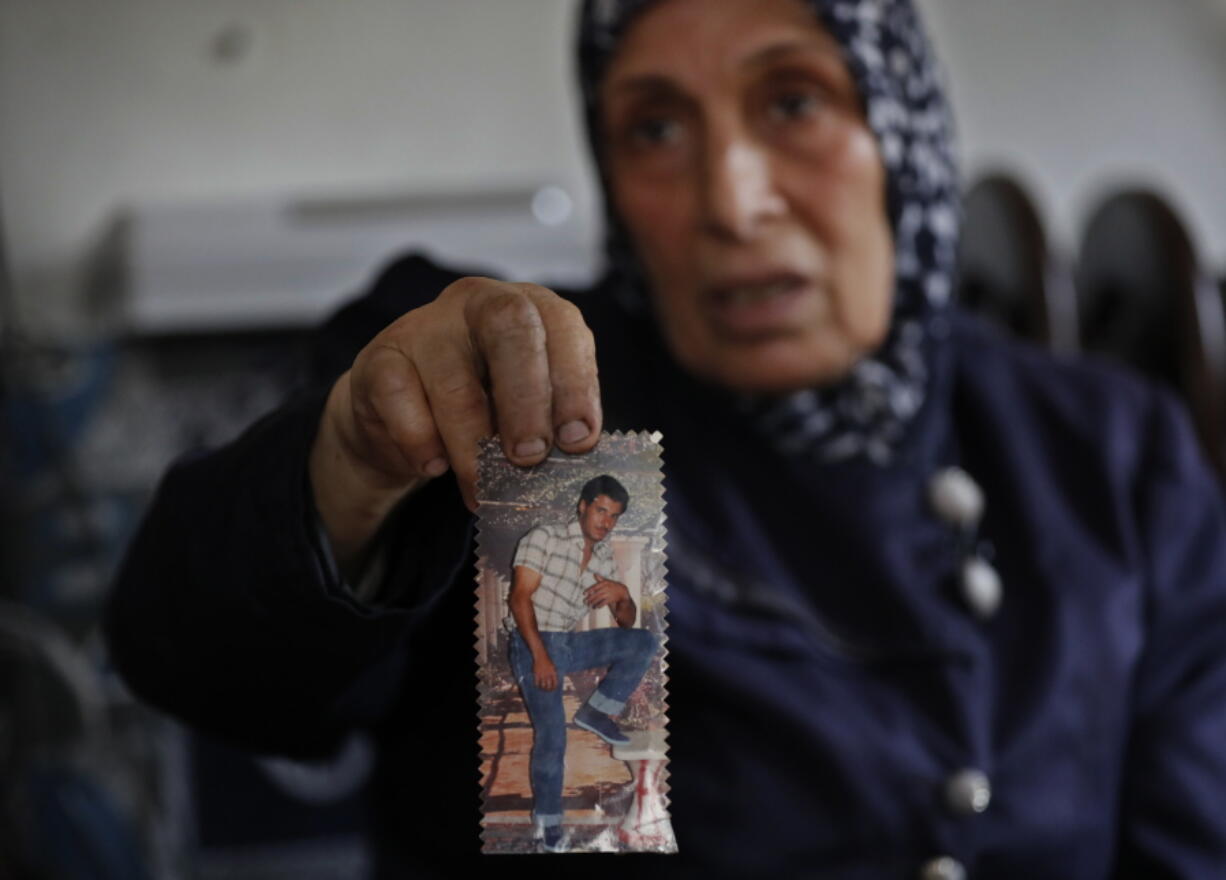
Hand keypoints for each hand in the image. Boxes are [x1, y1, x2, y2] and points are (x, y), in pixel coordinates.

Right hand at [310, 277, 601, 561]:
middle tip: (530, 459)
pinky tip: (434, 467)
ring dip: (473, 450)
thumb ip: (552, 423)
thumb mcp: (527, 407)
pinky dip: (423, 444)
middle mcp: (480, 302)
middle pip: (509, 330)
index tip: (577, 440)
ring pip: (455, 385)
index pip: (561, 327)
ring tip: (483, 490)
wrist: (401, 413)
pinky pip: (403, 402)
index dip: (574, 384)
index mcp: (532, 308)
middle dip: (526, 402)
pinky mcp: (381, 358)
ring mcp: (426, 325)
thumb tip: (574, 462)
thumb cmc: (484, 408)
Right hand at [533, 653, 558, 690]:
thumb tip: (554, 681)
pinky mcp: (536, 674)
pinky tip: (537, 685)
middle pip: (549, 686)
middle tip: (547, 690)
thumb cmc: (547, 661)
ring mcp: (542, 675)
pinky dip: (537, 685)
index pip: (555, 683)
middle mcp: (548, 675)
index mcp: (553, 673)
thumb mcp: (553, 667)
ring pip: (543, 685)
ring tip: (542, 688)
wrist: (541, 656)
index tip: (553, 689)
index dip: (554, 688)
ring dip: (542, 688)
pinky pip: (536, 683)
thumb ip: (554, 674)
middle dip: (548, 689)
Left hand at [585, 574, 630, 608]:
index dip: (589, 590)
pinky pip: (603, 603)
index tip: (583, 594)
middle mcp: (606, 588)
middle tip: (584, 601)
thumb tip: (594, 574)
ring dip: (593, 603)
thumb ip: (600, 579)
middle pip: (596, 594)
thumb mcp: (607, 581)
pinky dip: (599, 605)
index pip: (595, 587)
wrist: (622, 591)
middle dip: (589, 598)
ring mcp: (608, 594)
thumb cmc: (612, 585)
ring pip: (599, 599)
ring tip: (589, 605)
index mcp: (604, 583)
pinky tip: (596, 607)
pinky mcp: (611, 599)